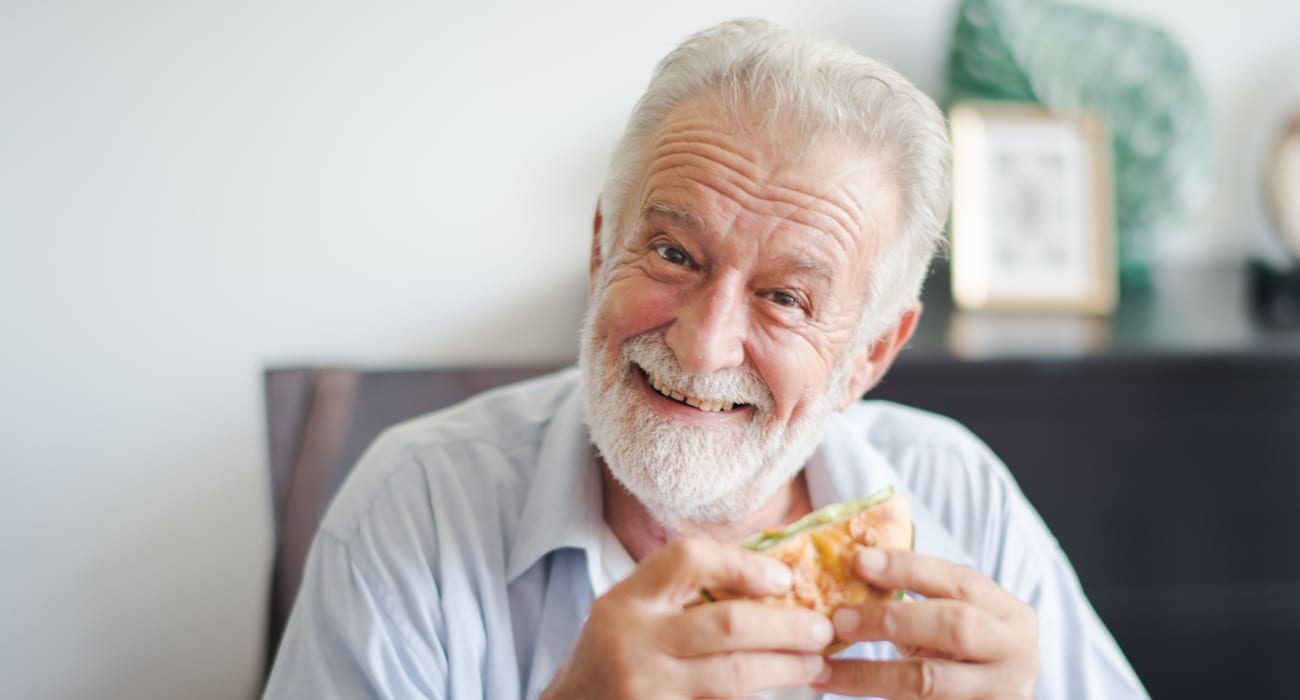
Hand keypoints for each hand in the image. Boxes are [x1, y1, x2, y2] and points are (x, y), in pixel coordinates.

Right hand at [541, 538, 834, 698]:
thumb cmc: (616, 651)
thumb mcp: (633, 608)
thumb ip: (686, 590)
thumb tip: (774, 572)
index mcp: (628, 600)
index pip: (687, 559)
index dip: (743, 564)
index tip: (784, 578)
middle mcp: (634, 642)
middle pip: (726, 625)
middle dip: (785, 626)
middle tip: (820, 628)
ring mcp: (648, 691)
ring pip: (733, 678)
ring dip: (784, 669)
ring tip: (814, 662)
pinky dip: (758, 699)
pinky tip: (782, 690)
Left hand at [813, 548, 1038, 698]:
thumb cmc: (961, 664)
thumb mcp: (951, 628)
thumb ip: (917, 603)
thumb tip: (846, 573)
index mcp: (1011, 615)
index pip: (960, 580)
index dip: (909, 567)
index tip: (860, 560)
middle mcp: (1018, 653)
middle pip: (953, 625)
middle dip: (889, 618)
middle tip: (837, 619)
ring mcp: (1003, 694)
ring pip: (929, 679)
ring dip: (869, 673)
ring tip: (823, 669)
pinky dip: (874, 698)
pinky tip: (837, 690)